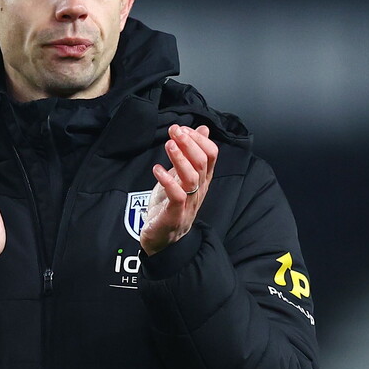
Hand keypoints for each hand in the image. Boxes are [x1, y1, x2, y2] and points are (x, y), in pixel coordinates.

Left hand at [139, 124, 217, 255]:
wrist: (161, 240)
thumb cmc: (169, 206)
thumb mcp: (180, 176)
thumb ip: (191, 154)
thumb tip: (203, 129)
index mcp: (202, 180)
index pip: (211, 155)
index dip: (198, 139)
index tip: (182, 128)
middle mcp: (199, 191)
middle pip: (202, 163)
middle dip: (189, 143)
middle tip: (174, 130)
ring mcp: (188, 203)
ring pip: (192, 177)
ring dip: (179, 158)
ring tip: (168, 144)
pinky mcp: (175, 215)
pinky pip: (177, 196)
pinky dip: (167, 181)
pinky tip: (157, 169)